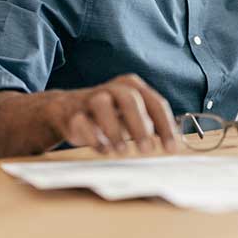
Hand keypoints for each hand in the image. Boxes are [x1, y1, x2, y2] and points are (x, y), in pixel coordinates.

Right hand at [49, 74, 180, 154]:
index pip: (155, 103)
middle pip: (130, 100)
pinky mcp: (73, 113)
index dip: (165, 126)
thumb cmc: (108, 115)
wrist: (66, 111)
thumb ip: (148, 126)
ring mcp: (91, 98)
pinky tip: (103, 150)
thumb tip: (169, 144)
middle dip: (140, 126)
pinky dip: (93, 137)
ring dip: (114, 130)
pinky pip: (82, 122)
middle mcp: (113, 88)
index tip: (171, 149)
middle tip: (147, 150)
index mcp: (132, 86)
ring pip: (102, 105)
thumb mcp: (131, 117)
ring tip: (122, 151)